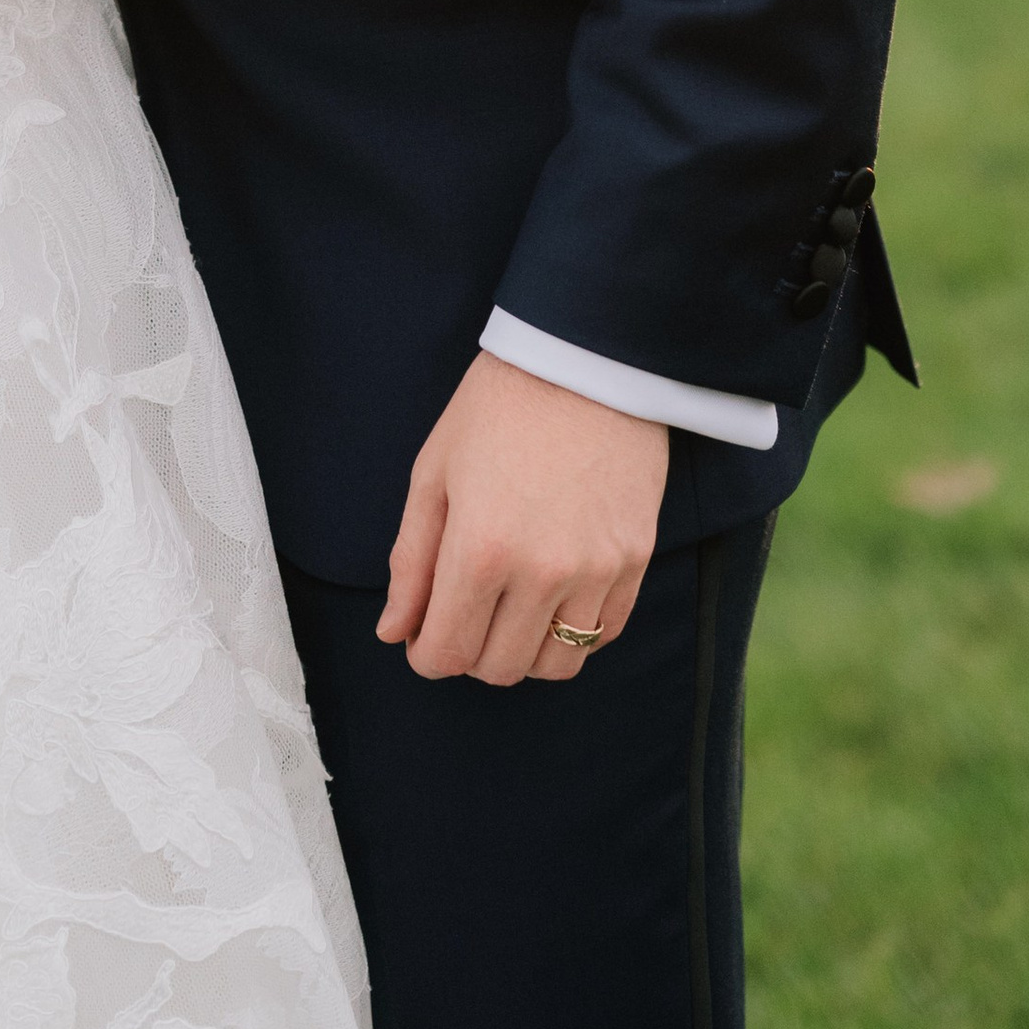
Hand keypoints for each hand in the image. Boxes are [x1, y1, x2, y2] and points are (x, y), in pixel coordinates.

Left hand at [378, 352, 666, 684]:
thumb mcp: (434, 473)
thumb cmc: (497, 407)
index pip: (447, 653)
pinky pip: (603, 634)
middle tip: (463, 611)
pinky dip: (573, 631)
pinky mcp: (634, 561)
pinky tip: (553, 595)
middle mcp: (542, 573)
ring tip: (508, 607)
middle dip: (469, 652)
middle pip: (499, 668)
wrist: (583, 361)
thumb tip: (393, 632)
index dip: (425, 655)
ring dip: (524, 651)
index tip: (422, 636)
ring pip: (556, 664)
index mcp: (481, 549)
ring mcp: (596, 571)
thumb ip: (411, 560)